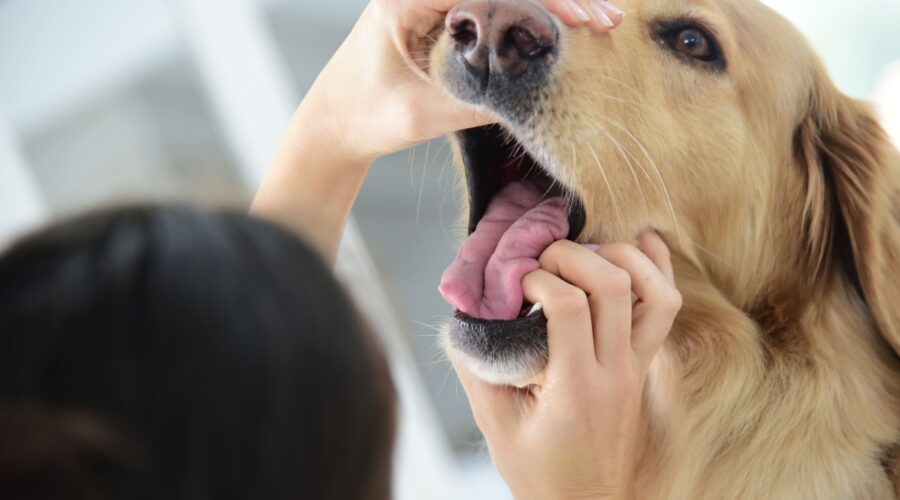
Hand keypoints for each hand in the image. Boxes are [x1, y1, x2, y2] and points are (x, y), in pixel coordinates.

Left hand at [291, 0, 625, 165]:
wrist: (332, 123)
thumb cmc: (365, 115)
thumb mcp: (425, 113)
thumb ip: (482, 98)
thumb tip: (544, 89)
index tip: (586, 19)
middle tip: (607, 20)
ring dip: (550, 2)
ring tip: (598, 22)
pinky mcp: (441, 8)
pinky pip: (493, 1)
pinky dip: (530, 12)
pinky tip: (562, 25)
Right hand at [452, 231, 680, 499]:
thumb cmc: (536, 470)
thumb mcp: (494, 423)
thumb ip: (476, 365)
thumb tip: (464, 312)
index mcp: (575, 389)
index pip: (570, 306)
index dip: (538, 279)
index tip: (514, 284)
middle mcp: (615, 373)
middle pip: (614, 286)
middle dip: (573, 254)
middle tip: (542, 261)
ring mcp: (637, 368)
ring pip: (654, 292)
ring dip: (620, 256)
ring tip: (583, 251)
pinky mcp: (643, 366)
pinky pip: (665, 308)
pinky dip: (658, 267)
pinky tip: (641, 240)